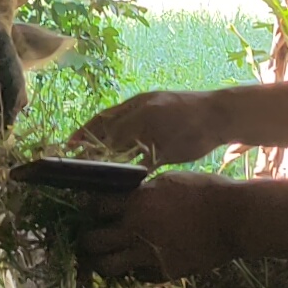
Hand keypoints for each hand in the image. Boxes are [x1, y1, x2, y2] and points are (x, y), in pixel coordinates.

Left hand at [68, 90, 227, 167]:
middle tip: (73, 165)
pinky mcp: (166, 149)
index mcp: (138, 102)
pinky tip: (122, 185)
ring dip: (105, 164)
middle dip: (88, 150)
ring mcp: (154, 130)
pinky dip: (131, 174)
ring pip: (121, 150)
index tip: (68, 145)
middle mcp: (141, 114)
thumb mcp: (155, 106)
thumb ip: (133, 118)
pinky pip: (143, 164)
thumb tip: (109, 133)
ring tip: (91, 177)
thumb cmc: (186, 112)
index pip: (103, 117)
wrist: (220, 113)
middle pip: (106, 134)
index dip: (84, 132)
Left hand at [78, 171, 241, 281]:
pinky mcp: (163, 273)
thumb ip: (143, 191)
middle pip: (92, 241)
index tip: (97, 213)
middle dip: (87, 241)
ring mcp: (148, 255)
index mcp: (136, 202)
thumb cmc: (205, 191)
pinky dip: (134, 271)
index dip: (93, 211)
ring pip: (107, 267)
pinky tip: (140, 263)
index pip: (95, 208)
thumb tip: (126, 197)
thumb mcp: (169, 181)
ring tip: (107, 258)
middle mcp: (135, 230)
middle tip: (91, 241)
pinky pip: (136, 277)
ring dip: (103, 262)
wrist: (234, 218)